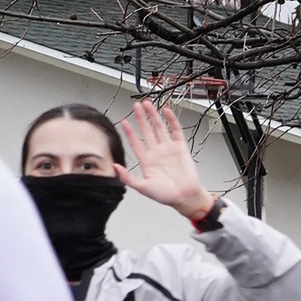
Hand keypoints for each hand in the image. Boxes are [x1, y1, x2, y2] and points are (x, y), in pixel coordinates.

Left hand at [120, 97, 215, 223]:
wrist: (186, 197)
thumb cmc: (166, 195)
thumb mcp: (143, 187)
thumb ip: (128, 178)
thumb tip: (115, 167)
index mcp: (147, 161)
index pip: (135, 142)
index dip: (129, 132)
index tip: (124, 121)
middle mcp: (157, 152)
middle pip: (146, 131)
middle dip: (140, 118)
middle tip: (136, 106)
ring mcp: (169, 149)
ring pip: (159, 128)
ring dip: (153, 116)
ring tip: (148, 104)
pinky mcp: (181, 148)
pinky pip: (176, 131)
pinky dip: (172, 121)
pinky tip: (167, 111)